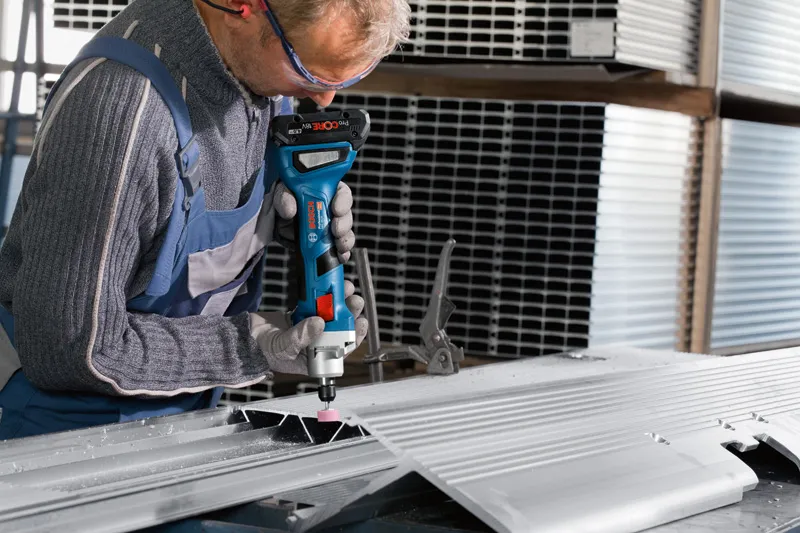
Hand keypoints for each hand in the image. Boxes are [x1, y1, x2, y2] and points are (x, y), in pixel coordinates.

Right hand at [249, 280, 367, 374]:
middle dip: (350, 314)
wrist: (243, 338)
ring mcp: (310, 328)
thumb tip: (320, 323)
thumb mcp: (283, 348)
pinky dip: (323, 295)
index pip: (342, 349)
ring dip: (339, 301)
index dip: (354, 336)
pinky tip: (328, 286)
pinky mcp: (302, 315)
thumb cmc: (262, 352)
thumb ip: (301, 337)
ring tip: (345, 289)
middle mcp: (317, 344)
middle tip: (354, 301)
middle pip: (340, 328)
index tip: (361, 322)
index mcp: (316, 358)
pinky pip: (317, 304)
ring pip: (331, 314)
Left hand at [273, 181, 354, 262]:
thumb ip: (284, 198)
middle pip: (346, 215)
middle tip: (336, 231)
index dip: (342, 201)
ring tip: (339, 246)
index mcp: (325, 191)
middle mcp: (332, 209)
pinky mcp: (327, 243)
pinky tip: (340, 257)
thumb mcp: (281, 194)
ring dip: (344, 240)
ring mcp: (331, 227)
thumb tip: (290, 210)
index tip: (336, 209)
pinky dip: (342, 254)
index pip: (341, 193)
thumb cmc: (283, 201)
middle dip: (344, 224)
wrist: (275, 221)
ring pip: (345, 233)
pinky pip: (339, 249)